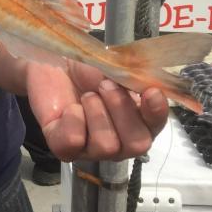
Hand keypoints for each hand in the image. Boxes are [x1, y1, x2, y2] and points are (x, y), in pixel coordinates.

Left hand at [26, 60, 167, 161]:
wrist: (55, 62)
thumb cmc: (89, 68)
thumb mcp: (116, 67)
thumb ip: (135, 78)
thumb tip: (149, 84)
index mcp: (138, 121)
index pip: (156, 126)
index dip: (157, 113)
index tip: (151, 92)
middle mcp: (120, 142)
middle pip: (137, 144)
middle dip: (122, 110)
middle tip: (105, 85)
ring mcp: (92, 149)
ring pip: (106, 146)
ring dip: (96, 112)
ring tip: (86, 96)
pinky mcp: (63, 147)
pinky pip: (74, 142)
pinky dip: (73, 119)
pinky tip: (70, 108)